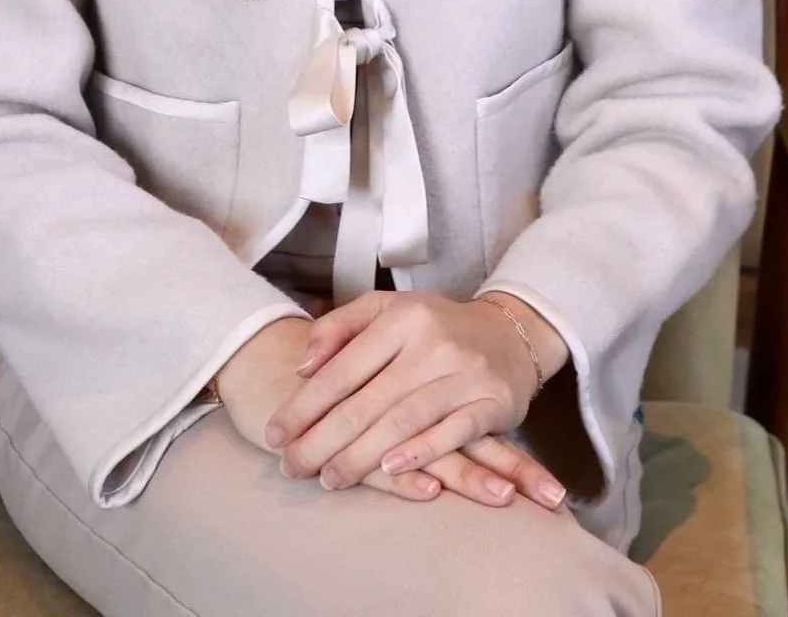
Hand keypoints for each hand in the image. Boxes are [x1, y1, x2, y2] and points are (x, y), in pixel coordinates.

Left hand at [264, 290, 568, 494]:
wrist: (512, 332)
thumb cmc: (436, 326)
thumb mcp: (388, 309)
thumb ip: (340, 328)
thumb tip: (303, 366)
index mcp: (402, 317)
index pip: (342, 368)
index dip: (305, 404)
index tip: (276, 433)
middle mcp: (433, 342)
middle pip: (367, 401)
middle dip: (322, 440)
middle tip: (292, 467)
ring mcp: (465, 373)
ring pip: (403, 420)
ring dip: (361, 455)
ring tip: (329, 478)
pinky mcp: (493, 402)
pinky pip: (452, 432)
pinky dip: (420, 452)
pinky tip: (389, 468)